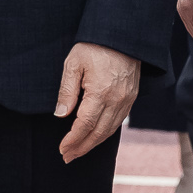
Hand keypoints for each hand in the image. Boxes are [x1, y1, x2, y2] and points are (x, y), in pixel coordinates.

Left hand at [53, 42, 139, 162]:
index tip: (62, 149)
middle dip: (82, 147)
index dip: (73, 139)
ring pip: (110, 130)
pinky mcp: (131, 98)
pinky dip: (106, 133)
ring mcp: (127, 100)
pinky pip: (119, 121)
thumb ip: (67, 90)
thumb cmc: (94, 46)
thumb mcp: (73, 63)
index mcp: (101, 93)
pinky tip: (96, 136)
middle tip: (68, 157)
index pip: (85, 124)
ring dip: (94, 143)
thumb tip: (60, 114)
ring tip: (79, 151)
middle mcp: (117, 100)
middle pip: (99, 133)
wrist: (122, 35)